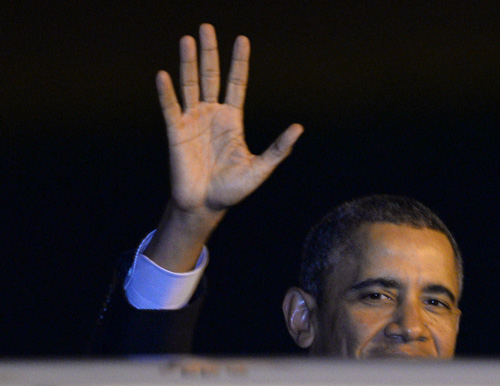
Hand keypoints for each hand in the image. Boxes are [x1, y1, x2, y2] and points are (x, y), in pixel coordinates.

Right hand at [146, 24, 302, 271]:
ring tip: (187, 40)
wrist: (205, 206)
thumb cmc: (232, 189)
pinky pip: (170, 108)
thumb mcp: (260, 168)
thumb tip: (299, 128)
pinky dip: (167, 93)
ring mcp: (192, 121)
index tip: (242, 39)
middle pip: (210, 76)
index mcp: (232, 120)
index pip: (236, 83)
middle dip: (209, 52)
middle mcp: (212, 114)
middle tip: (206, 27)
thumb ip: (278, 149)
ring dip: (188, 63)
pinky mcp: (175, 132)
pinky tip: (164, 75)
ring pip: (189, 85)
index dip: (239, 62)